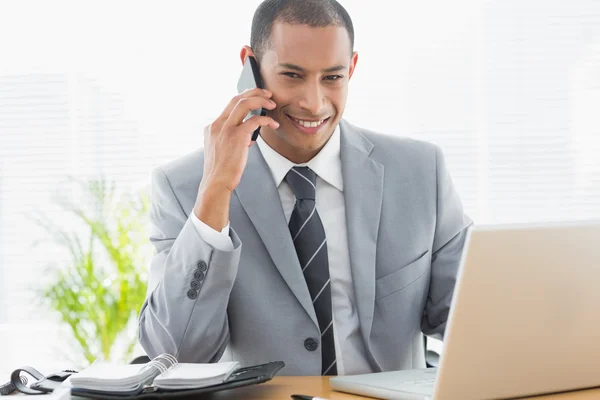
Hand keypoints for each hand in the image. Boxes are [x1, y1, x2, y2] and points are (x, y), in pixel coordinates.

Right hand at [194, 88, 278, 229]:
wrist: (216, 183)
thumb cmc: (221, 171)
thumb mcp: (222, 151)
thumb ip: (232, 140)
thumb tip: (249, 137)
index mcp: (212, 127)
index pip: (229, 105)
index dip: (244, 98)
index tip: (256, 98)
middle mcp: (217, 125)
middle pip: (236, 98)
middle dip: (253, 92)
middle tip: (267, 94)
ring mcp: (226, 129)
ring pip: (244, 103)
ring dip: (260, 100)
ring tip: (272, 104)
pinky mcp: (236, 136)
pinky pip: (254, 121)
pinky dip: (266, 120)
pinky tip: (273, 124)